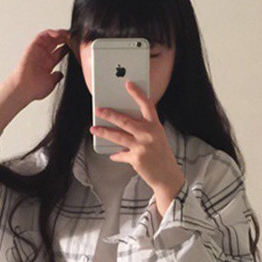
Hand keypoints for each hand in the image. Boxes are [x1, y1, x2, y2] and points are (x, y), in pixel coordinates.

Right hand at [9, 29, 71, 102]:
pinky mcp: (32, 47)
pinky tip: (57, 34)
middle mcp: (43, 56)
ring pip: (49, 38)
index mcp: (48, 64)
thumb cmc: (34, 88)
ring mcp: (38, 51)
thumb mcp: (51, 83)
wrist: (24, 88)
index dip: (68, 47)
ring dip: (58, 34)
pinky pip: (41, 36)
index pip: (60, 52)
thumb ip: (56, 77)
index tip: (75, 45)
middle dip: (64, 39)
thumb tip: (61, 74)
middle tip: (73, 37)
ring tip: (66, 34)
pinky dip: (49, 33)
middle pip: (55, 43)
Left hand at [90, 81, 185, 211]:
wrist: (167, 176)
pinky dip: (116, 155)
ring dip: (104, 132)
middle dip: (109, 114)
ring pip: (118, 136)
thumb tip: (124, 124)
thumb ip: (144, 129)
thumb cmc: (162, 156)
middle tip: (98, 110)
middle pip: (125, 120)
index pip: (146, 105)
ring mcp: (142, 147)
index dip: (137, 93)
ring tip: (94, 129)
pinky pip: (121, 154)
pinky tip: (112, 154)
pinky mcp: (135, 159)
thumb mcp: (157, 138)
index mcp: (156, 126)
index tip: (128, 84)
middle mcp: (149, 134)